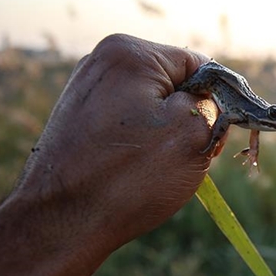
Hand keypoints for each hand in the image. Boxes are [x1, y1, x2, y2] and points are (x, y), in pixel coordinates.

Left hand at [15, 34, 215, 261]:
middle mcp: (101, 62)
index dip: (215, 103)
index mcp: (130, 52)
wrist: (60, 223)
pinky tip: (131, 175)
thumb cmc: (130, 177)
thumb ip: (212, 104)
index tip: (212, 139)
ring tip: (153, 172)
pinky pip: (125, 127)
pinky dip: (138, 149)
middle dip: (188, 121)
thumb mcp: (193, 133)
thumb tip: (205, 101)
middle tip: (184, 160)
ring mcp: (83, 92)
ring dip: (165, 139)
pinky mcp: (75, 121)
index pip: (199, 66)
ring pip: (150, 110)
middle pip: (172, 86)